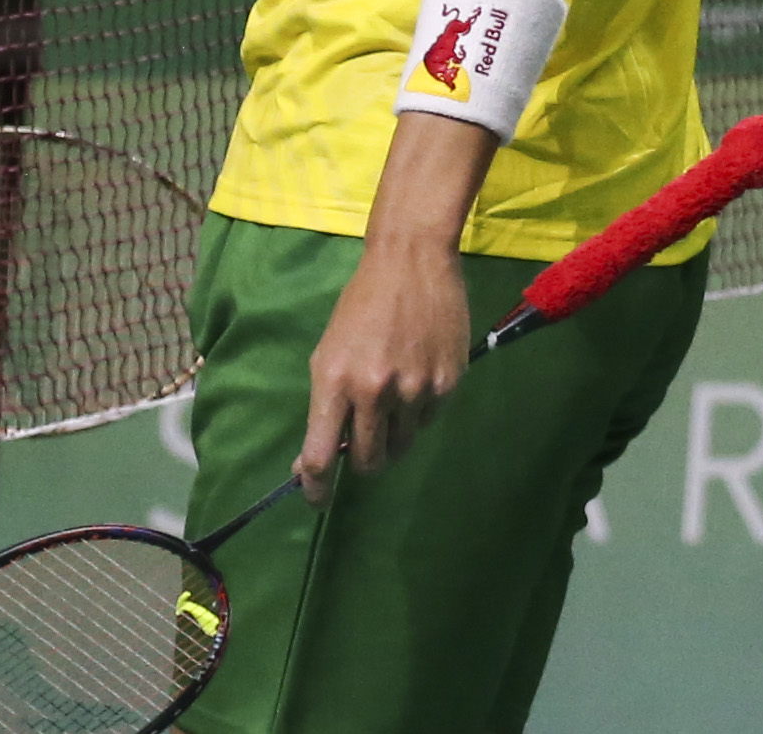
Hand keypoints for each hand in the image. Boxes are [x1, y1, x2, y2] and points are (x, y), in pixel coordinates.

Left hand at [298, 236, 468, 492]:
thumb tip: (319, 456)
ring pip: (401, 445)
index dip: (316, 486)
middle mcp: (374, 391)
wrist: (410, 261)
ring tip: (391, 399)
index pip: (321, 454)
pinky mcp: (447, 384)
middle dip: (361, 462)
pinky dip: (418, 412)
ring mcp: (415, 390)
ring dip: (392, 436)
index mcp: (334, 380)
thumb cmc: (360, 306)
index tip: (315, 499)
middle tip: (362, 445)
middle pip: (367, 462)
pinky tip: (416, 377)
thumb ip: (327, 404)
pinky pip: (428, 421)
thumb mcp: (328, 351)